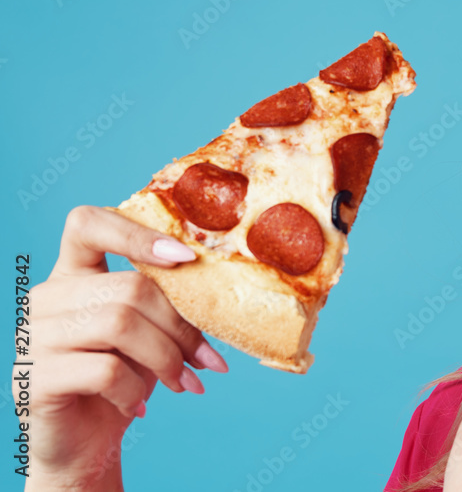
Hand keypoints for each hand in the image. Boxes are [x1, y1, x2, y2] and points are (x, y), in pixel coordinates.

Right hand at [18, 205, 227, 490]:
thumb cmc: (124, 375)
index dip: (137, 234)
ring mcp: (32, 336)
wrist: (85, 443)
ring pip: (119, 323)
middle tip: (208, 359)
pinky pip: (104, 369)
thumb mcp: (149, 330)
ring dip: (167, 357)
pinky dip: (135, 390)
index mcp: (72, 273)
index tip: (187, 258)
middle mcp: (46, 297)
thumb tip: (223, 284)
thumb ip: (166, 299)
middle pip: (128, 286)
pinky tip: (138, 407)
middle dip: (180, 325)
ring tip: (185, 382)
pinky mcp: (33, 378)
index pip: (87, 223)